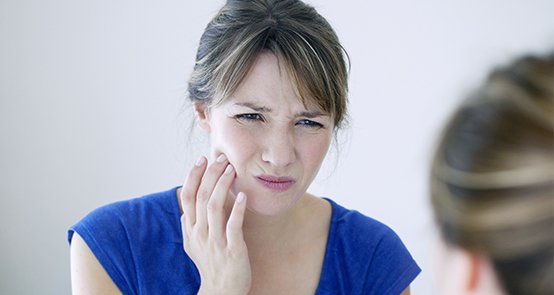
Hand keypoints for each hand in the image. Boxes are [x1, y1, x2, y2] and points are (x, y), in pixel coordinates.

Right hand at [180, 154, 251, 294]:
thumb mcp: (193, 245)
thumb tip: (185, 207)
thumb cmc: (210, 265)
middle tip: (221, 158)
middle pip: (201, 197)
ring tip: (231, 170)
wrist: (222, 291)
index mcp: (191, 229)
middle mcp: (200, 233)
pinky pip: (233, 226)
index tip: (202, 159)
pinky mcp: (232, 250)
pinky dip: (238, 209)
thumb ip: (189, 225)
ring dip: (223, 185)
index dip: (194, 176)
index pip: (187, 196)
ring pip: (214, 207)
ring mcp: (215, 242)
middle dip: (210, 174)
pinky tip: (243, 196)